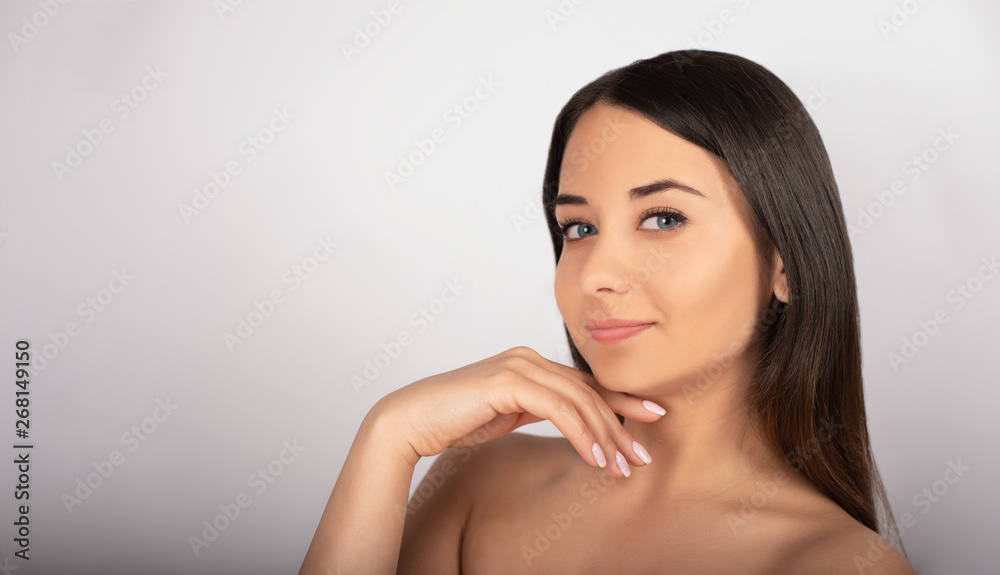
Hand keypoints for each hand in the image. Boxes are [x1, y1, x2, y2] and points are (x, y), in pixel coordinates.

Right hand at [376, 346, 663, 476]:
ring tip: (621, 467)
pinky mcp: (509, 381)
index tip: (651, 420)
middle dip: (621, 425)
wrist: (413, 420)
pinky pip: (559, 409)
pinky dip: (581, 434)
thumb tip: (572, 421)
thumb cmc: (456, 419)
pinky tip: (594, 458)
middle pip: (589, 391)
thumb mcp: (509, 413)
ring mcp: (519, 366)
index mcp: (531, 364)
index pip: (585, 384)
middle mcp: (529, 359)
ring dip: (605, 437)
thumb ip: (539, 408)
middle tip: (642, 458)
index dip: (622, 403)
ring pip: (579, 401)